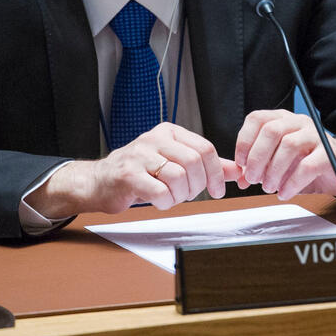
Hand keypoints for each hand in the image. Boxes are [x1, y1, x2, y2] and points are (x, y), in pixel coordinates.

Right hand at [26, 122, 242, 218]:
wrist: (99, 181)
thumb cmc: (139, 173)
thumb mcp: (174, 162)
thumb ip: (205, 166)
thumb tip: (236, 172)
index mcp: (168, 132)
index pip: (205, 148)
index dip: (216, 173)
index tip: (216, 190)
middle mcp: (154, 138)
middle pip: (194, 162)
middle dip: (197, 186)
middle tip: (187, 194)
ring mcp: (139, 155)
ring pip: (179, 177)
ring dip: (179, 195)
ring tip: (169, 196)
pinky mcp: (128, 175)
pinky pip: (160, 192)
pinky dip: (165, 202)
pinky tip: (158, 200)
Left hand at [234, 110, 335, 199]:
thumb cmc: (308, 163)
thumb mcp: (279, 163)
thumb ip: (259, 168)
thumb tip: (239, 179)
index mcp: (282, 119)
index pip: (257, 119)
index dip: (245, 140)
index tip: (241, 163)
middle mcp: (298, 122)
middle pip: (271, 131)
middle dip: (258, 158)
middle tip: (253, 179)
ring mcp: (315, 136)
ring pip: (289, 146)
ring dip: (274, 170)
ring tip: (269, 187)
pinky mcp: (329, 154)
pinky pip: (307, 165)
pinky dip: (292, 182)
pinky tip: (285, 193)